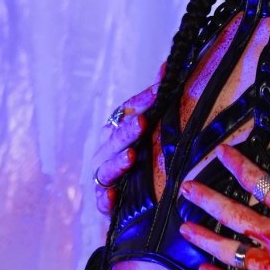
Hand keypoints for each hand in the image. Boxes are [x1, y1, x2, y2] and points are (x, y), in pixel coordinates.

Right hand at [92, 83, 156, 214]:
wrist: (131, 200)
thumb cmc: (141, 156)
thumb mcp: (150, 129)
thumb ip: (155, 100)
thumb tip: (167, 67)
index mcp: (116, 130)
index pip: (125, 112)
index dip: (141, 102)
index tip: (158, 92)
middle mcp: (106, 151)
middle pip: (114, 139)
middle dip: (128, 131)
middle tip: (142, 122)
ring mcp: (104, 177)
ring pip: (106, 168)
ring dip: (118, 163)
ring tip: (131, 156)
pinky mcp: (105, 202)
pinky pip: (102, 201)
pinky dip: (107, 199)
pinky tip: (114, 196)